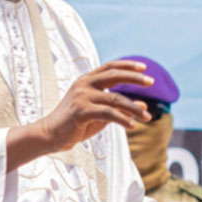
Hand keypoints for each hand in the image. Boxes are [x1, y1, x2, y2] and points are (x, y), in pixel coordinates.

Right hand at [36, 60, 153, 152]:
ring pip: (115, 99)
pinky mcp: (81, 111)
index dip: (128, 66)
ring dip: (134, 109)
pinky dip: (123, 119)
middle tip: (152, 82)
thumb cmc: (75, 124)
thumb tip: (144, 106)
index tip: (144, 67)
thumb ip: (120, 108)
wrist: (49, 135)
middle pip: (114, 75)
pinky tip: (133, 125)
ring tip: (147, 118)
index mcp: (87, 80)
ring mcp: (82, 97)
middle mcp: (84, 84)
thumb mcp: (101, 115)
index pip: (110, 67)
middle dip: (135, 78)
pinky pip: (108, 113)